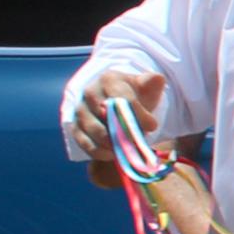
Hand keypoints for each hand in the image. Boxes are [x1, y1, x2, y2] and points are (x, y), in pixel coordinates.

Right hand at [70, 66, 164, 184]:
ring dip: (114, 143)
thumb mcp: (146, 87)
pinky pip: (85, 143)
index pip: (122, 98)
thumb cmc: (135, 95)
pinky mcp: (76, 128)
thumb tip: (157, 79)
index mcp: (109, 80)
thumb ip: (152, 83)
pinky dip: (100, 152)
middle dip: (125, 130)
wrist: (119, 105)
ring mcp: (81, 111)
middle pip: (106, 115)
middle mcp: (90, 93)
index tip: (153, 126)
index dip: (137, 114)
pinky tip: (114, 154)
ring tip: (130, 148)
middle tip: (139, 141)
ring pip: (95, 130)